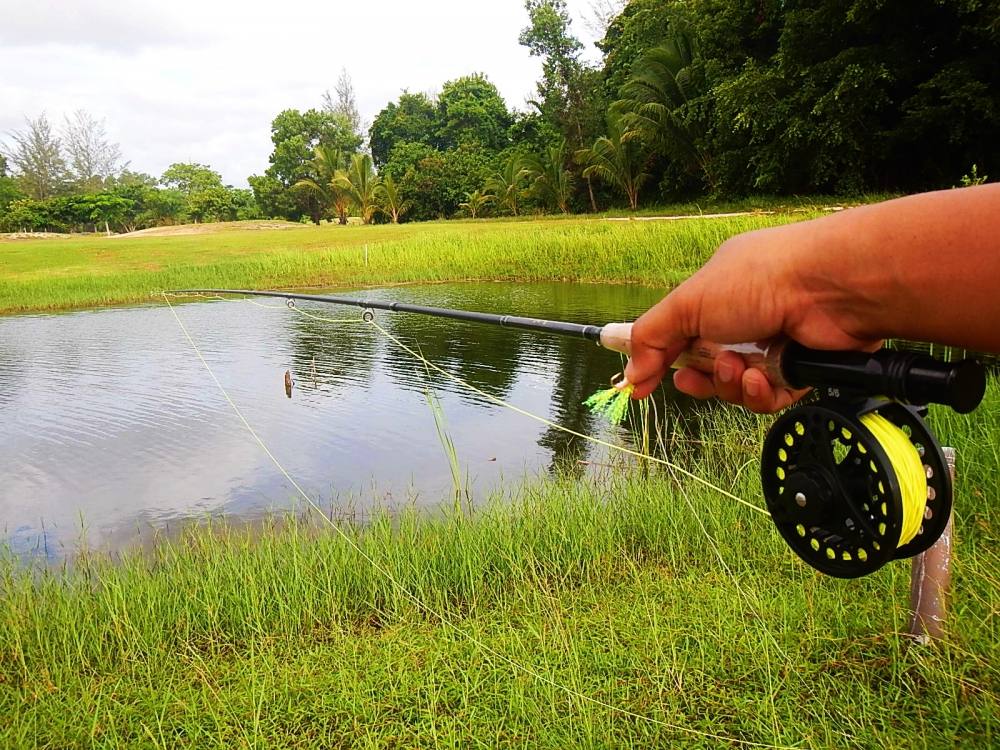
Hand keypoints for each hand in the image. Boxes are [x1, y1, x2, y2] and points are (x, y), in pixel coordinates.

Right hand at [623, 220, 880, 412]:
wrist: (830, 288)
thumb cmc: (760, 279)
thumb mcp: (689, 302)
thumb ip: (652, 337)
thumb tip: (631, 374)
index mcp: (718, 294)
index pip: (678, 334)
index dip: (658, 360)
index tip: (639, 386)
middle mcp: (746, 318)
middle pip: (707, 368)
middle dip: (699, 379)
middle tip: (693, 379)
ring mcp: (774, 345)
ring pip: (736, 388)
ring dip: (730, 385)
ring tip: (738, 368)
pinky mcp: (800, 371)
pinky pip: (768, 398)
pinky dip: (760, 393)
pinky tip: (761, 379)